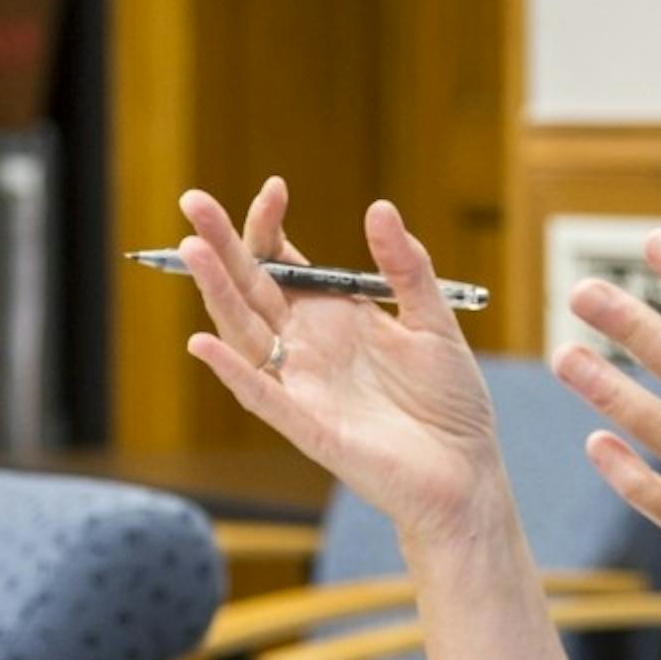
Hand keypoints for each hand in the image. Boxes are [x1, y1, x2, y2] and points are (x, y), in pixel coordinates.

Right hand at [182, 179, 504, 543]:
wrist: (467, 471)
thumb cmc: (451, 403)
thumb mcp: (435, 324)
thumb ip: (407, 269)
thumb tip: (379, 208)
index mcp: (336, 318)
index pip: (285, 265)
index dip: (271, 228)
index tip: (274, 188)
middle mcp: (310, 348)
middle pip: (252, 290)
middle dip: (222, 246)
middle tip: (194, 201)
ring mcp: (304, 387)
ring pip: (246, 334)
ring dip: (217, 294)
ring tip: (194, 249)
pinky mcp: (310, 428)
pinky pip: (264, 397)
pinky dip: (235, 371)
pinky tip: (204, 343)